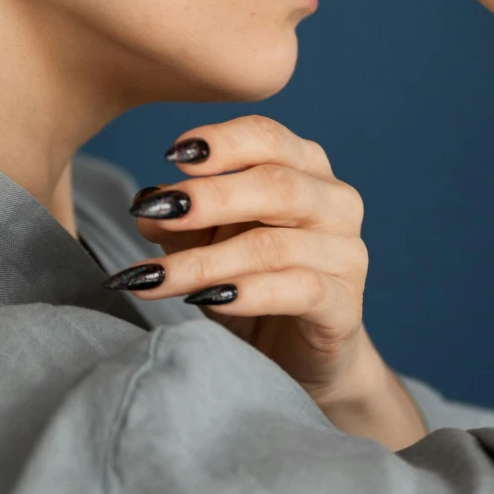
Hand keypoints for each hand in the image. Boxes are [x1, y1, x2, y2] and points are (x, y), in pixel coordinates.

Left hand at [105, 114, 425, 450]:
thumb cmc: (252, 282)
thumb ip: (182, 222)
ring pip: (274, 245)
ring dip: (205, 261)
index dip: (223, 142)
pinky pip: (299, 290)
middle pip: (276, 184)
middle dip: (211, 197)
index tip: (173, 155)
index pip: (269, 138)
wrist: (296, 356)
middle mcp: (335, 203)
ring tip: (153, 278)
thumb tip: (148, 207)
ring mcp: (346, 255)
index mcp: (306, 169)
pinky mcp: (345, 306)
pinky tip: (207, 299)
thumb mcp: (207, 244)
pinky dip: (248, 293)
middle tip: (158, 211)